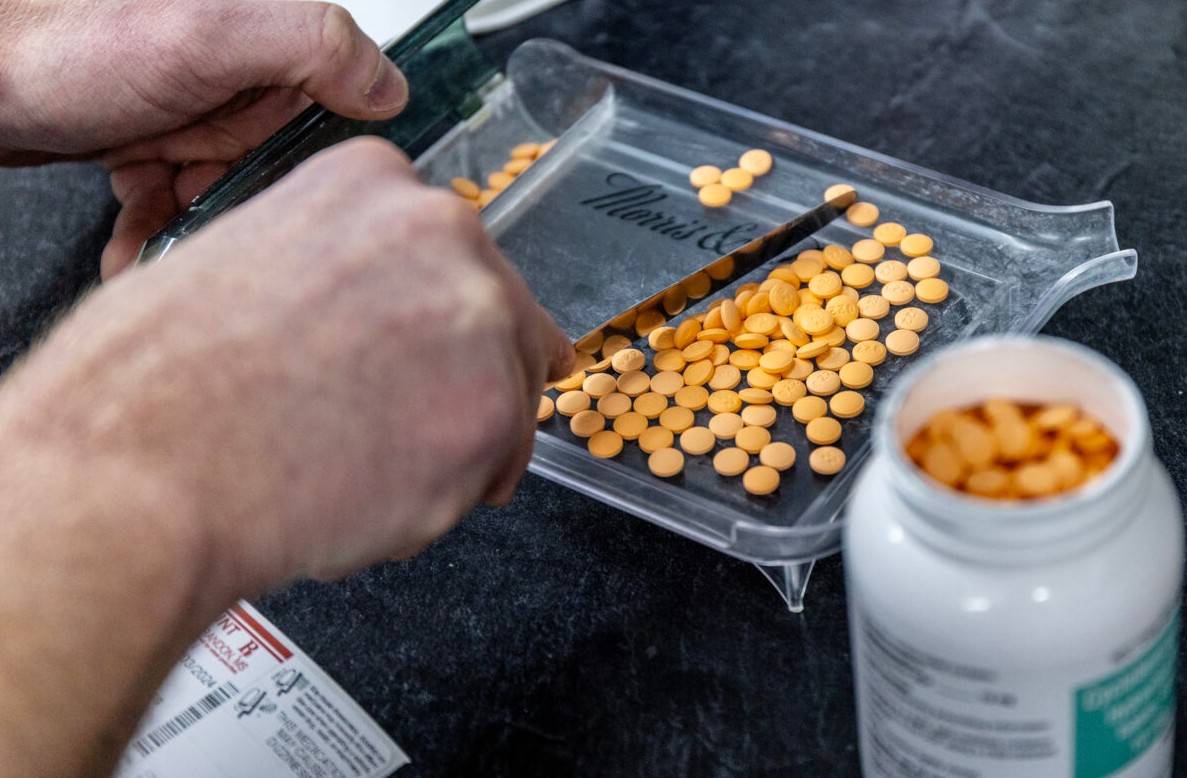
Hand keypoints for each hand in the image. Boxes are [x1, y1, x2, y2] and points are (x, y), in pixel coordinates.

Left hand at [0, 0, 407, 277]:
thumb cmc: (66, 44)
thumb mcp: (203, 33)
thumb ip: (307, 44)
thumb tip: (389, 85)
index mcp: (270, 38)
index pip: (347, 109)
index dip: (332, 168)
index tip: (312, 212)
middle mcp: (242, 72)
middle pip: (289, 166)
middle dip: (253, 214)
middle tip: (224, 239)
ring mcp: (202, 109)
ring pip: (232, 194)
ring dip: (200, 233)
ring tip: (168, 257)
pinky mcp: (163, 140)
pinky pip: (180, 202)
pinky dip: (158, 232)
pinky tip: (138, 252)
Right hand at [7, 137, 574, 585]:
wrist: (134, 476)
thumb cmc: (152, 387)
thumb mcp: (242, 261)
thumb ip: (334, 271)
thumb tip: (373, 313)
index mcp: (373, 182)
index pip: (448, 250)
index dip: (442, 313)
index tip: (437, 344)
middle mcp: (441, 232)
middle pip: (499, 315)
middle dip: (470, 375)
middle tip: (424, 422)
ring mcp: (476, 318)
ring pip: (507, 390)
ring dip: (462, 438)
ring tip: (378, 473)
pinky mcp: (491, 412)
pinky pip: (496, 461)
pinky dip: (451, 494)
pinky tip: (379, 499)